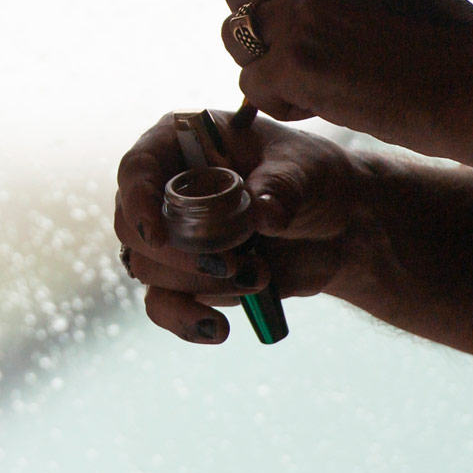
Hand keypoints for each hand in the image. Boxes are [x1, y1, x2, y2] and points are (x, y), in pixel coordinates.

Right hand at [113, 111, 359, 343]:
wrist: (340, 226)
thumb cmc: (313, 177)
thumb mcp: (303, 169)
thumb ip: (280, 186)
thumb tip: (262, 214)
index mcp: (180, 143)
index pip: (135, 170)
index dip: (137, 200)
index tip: (158, 234)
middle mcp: (164, 188)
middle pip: (132, 228)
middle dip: (178, 255)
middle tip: (229, 265)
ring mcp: (171, 236)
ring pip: (148, 270)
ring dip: (200, 284)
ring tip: (260, 276)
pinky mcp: (186, 277)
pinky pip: (162, 305)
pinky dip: (185, 321)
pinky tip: (218, 329)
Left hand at [221, 0, 472, 156]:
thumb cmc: (444, 39)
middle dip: (263, 21)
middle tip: (311, 47)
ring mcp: (299, 14)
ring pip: (233, 37)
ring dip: (265, 62)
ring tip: (320, 75)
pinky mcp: (294, 65)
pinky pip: (250, 85)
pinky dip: (280, 101)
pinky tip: (323, 102)